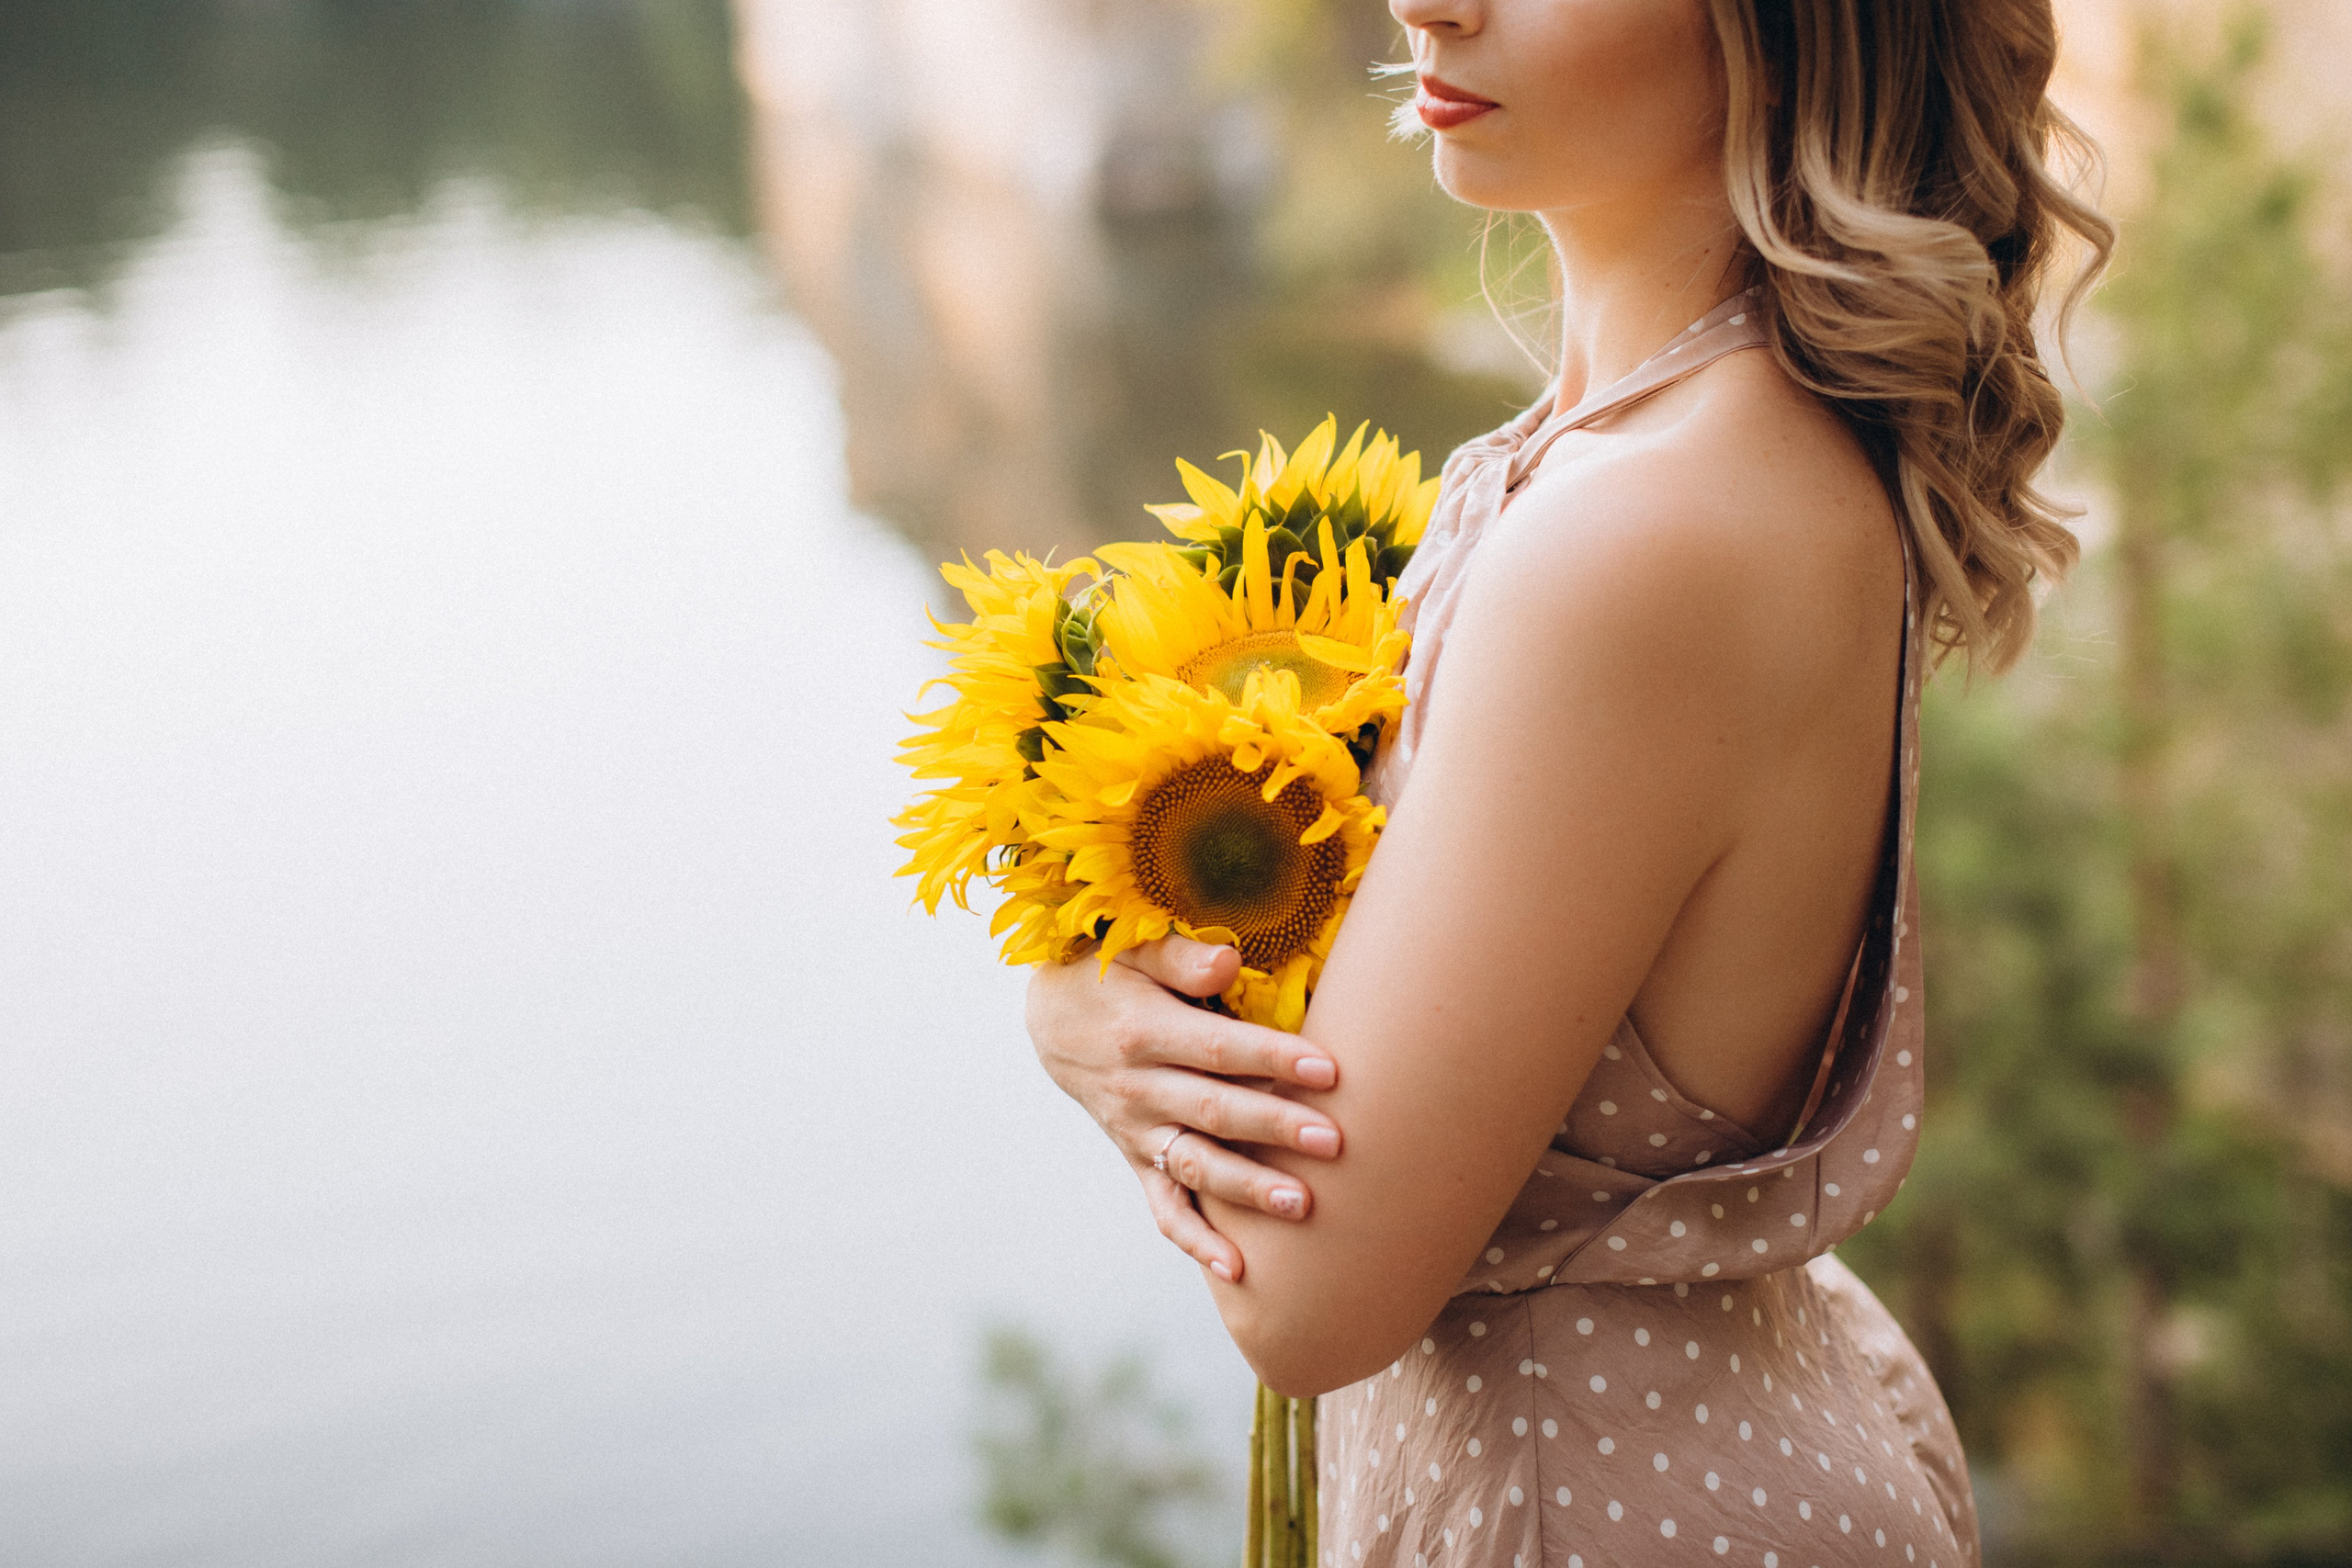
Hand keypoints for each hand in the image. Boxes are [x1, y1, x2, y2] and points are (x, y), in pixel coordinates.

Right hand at [1026, 935, 1342, 1281]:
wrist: (1053, 1022)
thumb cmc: (1110, 976)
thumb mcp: (1133, 949)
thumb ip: (1181, 958)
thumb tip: (1228, 961)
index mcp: (1144, 1032)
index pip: (1217, 1050)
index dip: (1272, 1059)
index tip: (1328, 1070)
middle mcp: (1138, 1089)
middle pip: (1214, 1113)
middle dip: (1275, 1129)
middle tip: (1333, 1142)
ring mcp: (1137, 1131)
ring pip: (1195, 1166)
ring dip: (1246, 1190)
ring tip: (1301, 1206)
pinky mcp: (1138, 1159)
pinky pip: (1165, 1207)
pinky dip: (1196, 1240)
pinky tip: (1236, 1269)